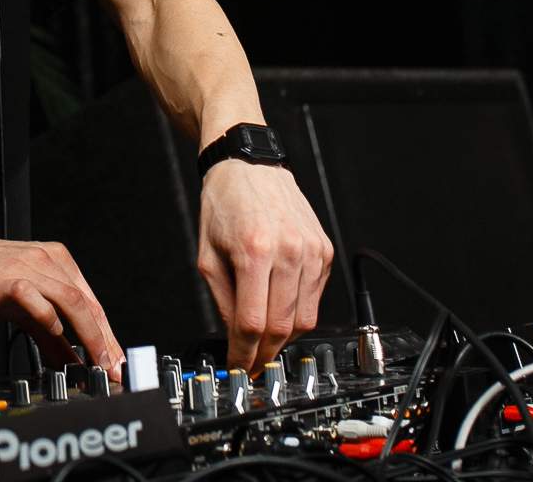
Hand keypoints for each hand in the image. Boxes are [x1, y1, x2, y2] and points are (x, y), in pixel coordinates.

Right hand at [0, 219, 123, 372]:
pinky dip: (52, 323)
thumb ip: (48, 333)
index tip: (116, 359)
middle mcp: (46, 259)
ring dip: (89, 336)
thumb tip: (71, 360)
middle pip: (87, 302)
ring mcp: (28, 267)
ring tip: (95, 362)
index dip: (107, 333)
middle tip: (113, 367)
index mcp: (54, 259)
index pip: (90, 300)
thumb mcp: (20, 305)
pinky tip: (57, 340)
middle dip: (105, 340)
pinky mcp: (8, 280)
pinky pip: (39, 303)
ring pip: (72, 301)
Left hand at [196, 160, 332, 373]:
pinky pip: (316, 297)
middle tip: (252, 362)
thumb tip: (236, 340)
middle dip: (266, 354)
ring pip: (305, 319)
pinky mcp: (324, 251)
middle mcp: (289, 250)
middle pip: (283, 328)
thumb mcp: (207, 257)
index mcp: (255, 251)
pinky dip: (298, 312)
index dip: (244, 355)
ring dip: (284, 337)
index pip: (254, 324)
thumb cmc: (225, 203)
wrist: (249, 166)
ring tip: (265, 336)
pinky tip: (280, 306)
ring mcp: (312, 251)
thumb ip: (223, 302)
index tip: (239, 367)